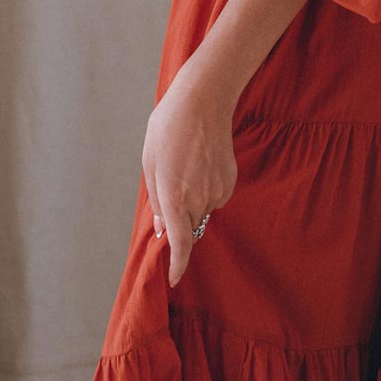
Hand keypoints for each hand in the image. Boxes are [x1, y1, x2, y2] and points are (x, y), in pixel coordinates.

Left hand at [142, 64, 238, 287]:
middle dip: (179, 219)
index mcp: (174, 196)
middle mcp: (199, 198)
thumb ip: (156, 202)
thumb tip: (165, 229)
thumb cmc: (169, 129)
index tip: (174, 279)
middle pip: (189, 226)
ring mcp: (218, 190)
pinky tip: (200, 164)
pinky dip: (205, 190)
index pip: (181, 244)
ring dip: (192, 201)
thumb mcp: (150, 164)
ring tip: (185, 166)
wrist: (203, 100)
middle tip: (170, 186)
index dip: (177, 265)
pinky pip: (214, 197)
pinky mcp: (230, 180)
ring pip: (202, 210)